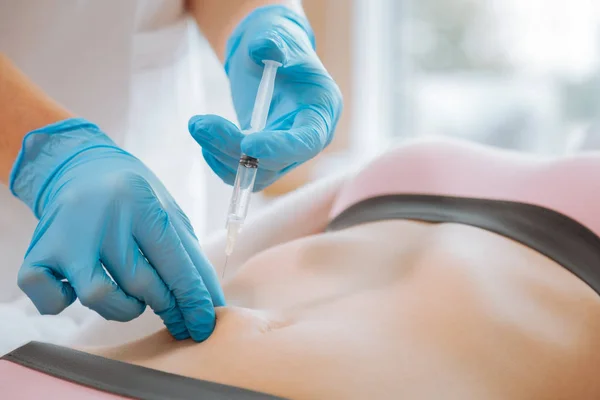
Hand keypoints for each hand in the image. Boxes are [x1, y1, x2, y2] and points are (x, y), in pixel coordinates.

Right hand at [10, 118, 223, 340]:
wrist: (78, 165)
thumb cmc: (133, 195)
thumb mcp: (167, 211)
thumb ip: (189, 255)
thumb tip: (212, 306)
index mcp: (141, 201)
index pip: (175, 263)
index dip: (193, 300)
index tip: (204, 325)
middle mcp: (103, 216)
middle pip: (141, 283)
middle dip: (166, 305)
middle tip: (175, 310)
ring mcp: (66, 235)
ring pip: (99, 297)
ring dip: (124, 309)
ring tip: (134, 297)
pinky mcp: (38, 252)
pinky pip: (50, 299)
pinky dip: (64, 303)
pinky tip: (77, 288)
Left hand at [189, 5, 342, 190]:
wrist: (265, 53)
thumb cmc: (278, 42)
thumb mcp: (278, 35)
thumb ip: (274, 41)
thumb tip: (264, 49)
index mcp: (321, 110)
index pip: (307, 141)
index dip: (279, 148)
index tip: (247, 145)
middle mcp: (307, 137)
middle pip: (277, 161)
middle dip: (235, 148)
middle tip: (201, 125)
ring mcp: (285, 150)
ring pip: (256, 171)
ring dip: (222, 154)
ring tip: (197, 125)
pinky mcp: (264, 155)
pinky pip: (243, 172)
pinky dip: (220, 161)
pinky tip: (205, 138)